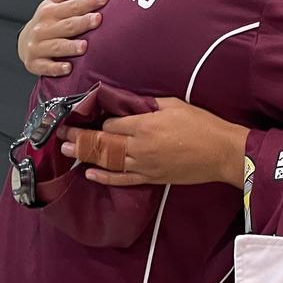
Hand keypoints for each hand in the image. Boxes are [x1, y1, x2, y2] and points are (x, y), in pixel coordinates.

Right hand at [18, 0, 108, 76]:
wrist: (24, 43)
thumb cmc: (46, 22)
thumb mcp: (51, 3)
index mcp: (48, 12)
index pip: (71, 6)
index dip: (88, 2)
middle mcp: (42, 29)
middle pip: (67, 25)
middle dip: (82, 22)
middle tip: (98, 19)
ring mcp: (38, 47)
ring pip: (57, 46)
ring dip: (70, 46)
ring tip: (84, 46)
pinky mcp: (35, 64)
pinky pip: (46, 67)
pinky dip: (56, 68)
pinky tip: (68, 68)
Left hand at [58, 98, 248, 188]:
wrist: (221, 153)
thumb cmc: (201, 125)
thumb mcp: (175, 104)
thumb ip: (150, 104)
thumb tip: (132, 103)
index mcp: (145, 125)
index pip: (111, 123)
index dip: (96, 120)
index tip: (83, 115)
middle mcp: (139, 146)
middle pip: (103, 143)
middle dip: (80, 137)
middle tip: (61, 134)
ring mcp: (144, 165)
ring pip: (108, 162)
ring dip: (86, 156)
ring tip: (68, 151)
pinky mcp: (151, 178)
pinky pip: (122, 179)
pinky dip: (105, 178)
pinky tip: (90, 174)